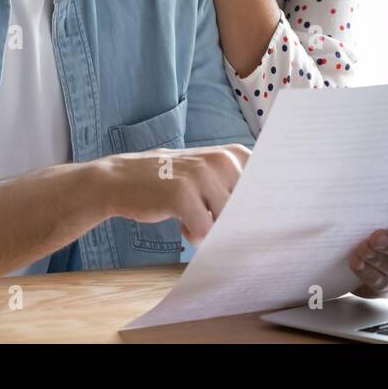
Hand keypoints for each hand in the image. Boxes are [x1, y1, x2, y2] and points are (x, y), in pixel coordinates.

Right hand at [99, 144, 250, 242]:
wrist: (121, 179)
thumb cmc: (171, 182)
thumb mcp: (208, 174)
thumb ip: (236, 187)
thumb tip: (266, 219)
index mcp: (232, 154)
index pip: (265, 188)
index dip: (256, 210)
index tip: (245, 216)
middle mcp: (221, 160)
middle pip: (247, 211)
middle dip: (229, 222)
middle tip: (206, 213)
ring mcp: (201, 175)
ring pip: (226, 223)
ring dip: (209, 228)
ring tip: (191, 214)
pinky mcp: (182, 193)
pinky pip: (204, 232)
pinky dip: (192, 234)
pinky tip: (180, 221)